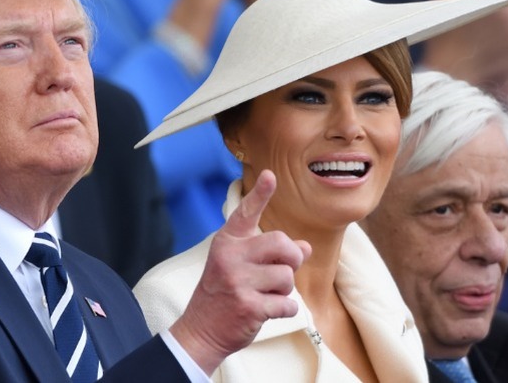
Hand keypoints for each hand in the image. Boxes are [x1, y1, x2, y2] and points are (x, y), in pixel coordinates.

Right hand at [169, 169, 311, 374]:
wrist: (201, 330)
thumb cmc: (224, 294)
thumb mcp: (239, 267)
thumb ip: (270, 255)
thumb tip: (306, 247)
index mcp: (227, 242)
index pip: (246, 213)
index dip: (260, 194)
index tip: (270, 176)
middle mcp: (230, 257)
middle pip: (281, 243)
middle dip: (292, 258)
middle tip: (286, 269)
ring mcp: (238, 281)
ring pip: (287, 276)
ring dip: (285, 290)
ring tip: (266, 295)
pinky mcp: (248, 306)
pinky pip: (287, 304)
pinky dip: (285, 310)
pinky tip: (268, 312)